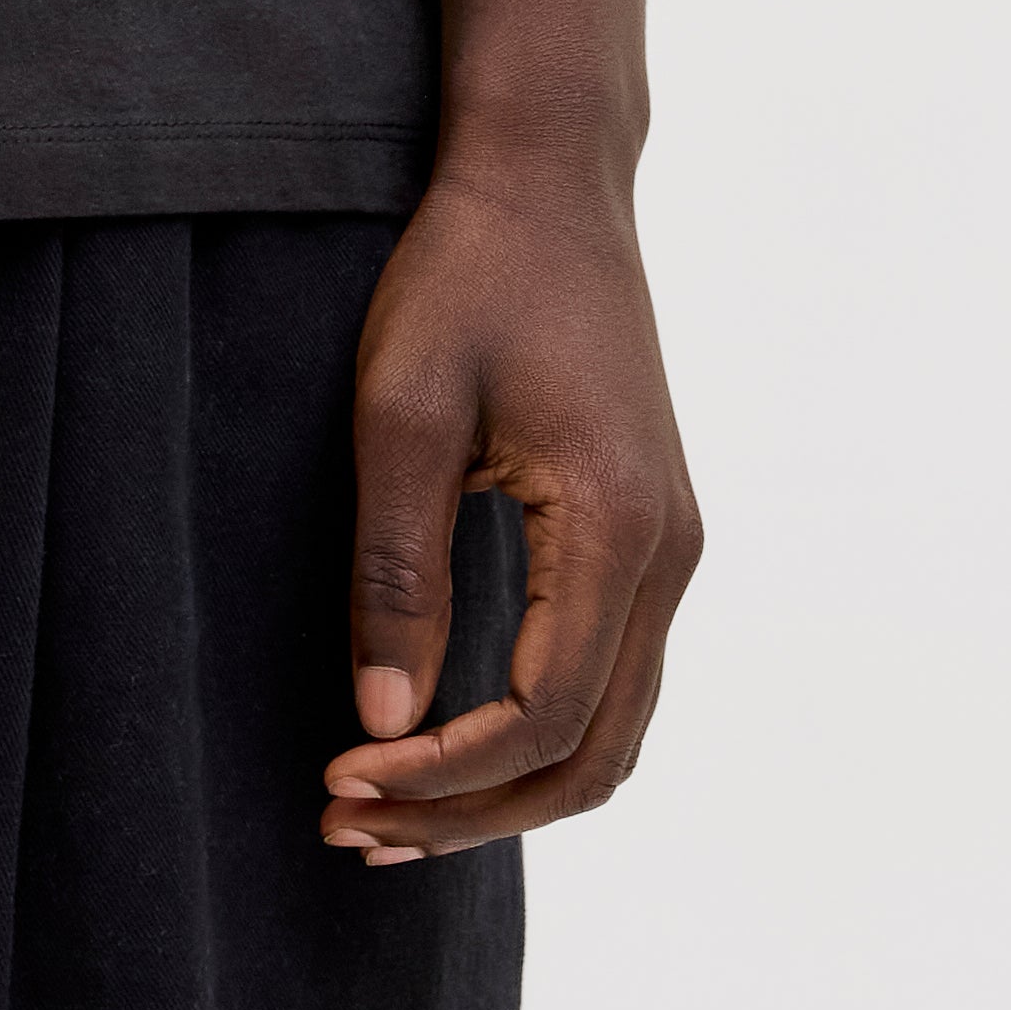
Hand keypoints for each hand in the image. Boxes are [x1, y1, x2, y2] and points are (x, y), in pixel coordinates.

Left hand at [321, 141, 699, 861]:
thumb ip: (397, 571)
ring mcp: (673, 548)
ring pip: (612, 734)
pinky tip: (448, 741)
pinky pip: (611, 679)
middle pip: (591, 758)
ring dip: (505, 788)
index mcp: (618, 528)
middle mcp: (670, 555)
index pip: (540, 720)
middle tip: (350, 828)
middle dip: (471, 813)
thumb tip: (383, 727)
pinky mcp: (650, 534)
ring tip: (386, 807)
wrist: (548, 181)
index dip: (439, 778)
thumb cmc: (465, 277)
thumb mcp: (400, 411)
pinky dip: (537, 736)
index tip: (337, 782)